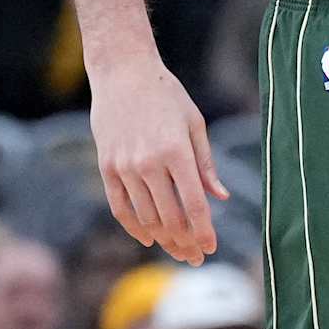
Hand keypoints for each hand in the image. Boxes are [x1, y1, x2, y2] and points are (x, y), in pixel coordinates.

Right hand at [90, 53, 228, 262]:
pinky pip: (120, 206)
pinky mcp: (107, 167)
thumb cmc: (166, 95)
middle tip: (196, 257)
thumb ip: (206, 164)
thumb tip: (221, 198)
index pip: (193, 204)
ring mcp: (124, 166)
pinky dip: (134, 227)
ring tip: (177, 251)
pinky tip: (148, 238)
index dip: (203, 232)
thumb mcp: (194, 124)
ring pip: (146, 216)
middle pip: (170, 217)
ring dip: (164, 239)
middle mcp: (149, 163)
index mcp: (176, 152)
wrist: (122, 72)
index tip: (211, 248)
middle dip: (186, 242)